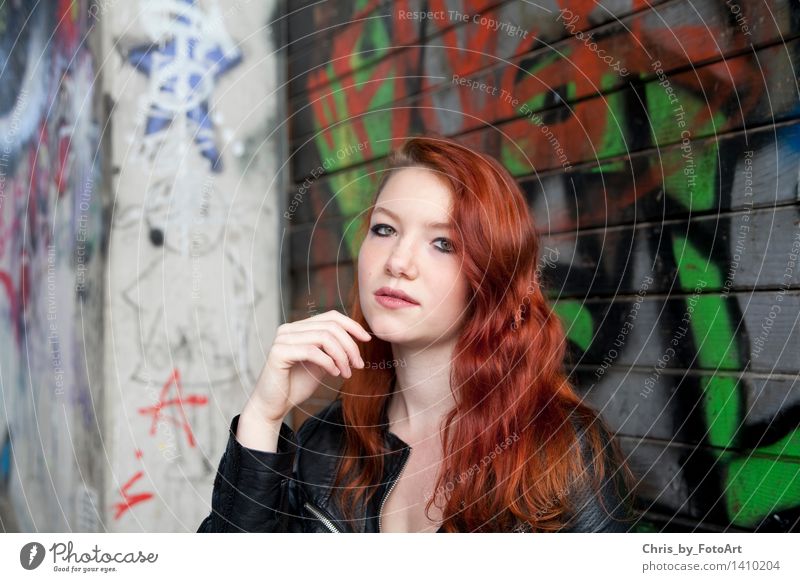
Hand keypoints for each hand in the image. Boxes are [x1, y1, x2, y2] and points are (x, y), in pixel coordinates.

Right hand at [247, 310, 370, 421]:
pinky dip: (329, 362)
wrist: (273, 406)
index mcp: (299, 328)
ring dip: (342, 356)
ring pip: (324, 337)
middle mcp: (289, 329)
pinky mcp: (279, 353)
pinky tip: (334, 374)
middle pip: (331, 327)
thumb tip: (357, 338)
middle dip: (350, 345)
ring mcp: (282, 339)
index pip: (331, 316)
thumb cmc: (296, 385)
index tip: (367, 339)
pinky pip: (312, 351)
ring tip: (347, 373)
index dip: (352, 325)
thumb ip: (333, 349)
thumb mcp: (321, 363)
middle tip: (358, 365)